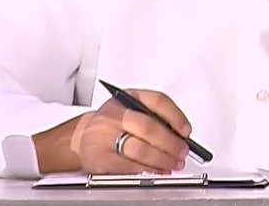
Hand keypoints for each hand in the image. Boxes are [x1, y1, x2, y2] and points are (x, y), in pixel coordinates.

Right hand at [68, 90, 191, 174]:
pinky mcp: (100, 158)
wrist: (81, 138)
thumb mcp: (130, 110)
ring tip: (173, 164)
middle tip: (182, 152)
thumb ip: (153, 118)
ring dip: (162, 160)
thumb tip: (180, 135)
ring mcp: (105, 136)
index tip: (186, 131)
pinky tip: (156, 171)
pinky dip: (146, 171)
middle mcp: (114, 114)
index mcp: (126, 98)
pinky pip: (128, 166)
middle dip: (171, 143)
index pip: (156, 100)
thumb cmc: (112, 125)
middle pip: (149, 127)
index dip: (175, 116)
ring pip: (140, 149)